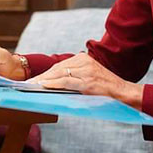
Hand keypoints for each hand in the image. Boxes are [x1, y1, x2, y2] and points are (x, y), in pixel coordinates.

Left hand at [28, 53, 142, 109]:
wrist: (124, 93)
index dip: (45, 73)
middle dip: (42, 77)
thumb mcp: (90, 77)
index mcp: (84, 59)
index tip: (34, 79)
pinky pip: (66, 81)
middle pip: (57, 68)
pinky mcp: (88, 82)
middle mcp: (84, 62)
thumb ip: (75, 76)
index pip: (60, 66)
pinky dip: (53, 83)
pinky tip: (43, 86)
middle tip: (28, 84)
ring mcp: (86, 71)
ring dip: (44, 80)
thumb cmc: (106, 88)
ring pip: (59, 73)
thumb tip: (54, 83)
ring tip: (32, 86)